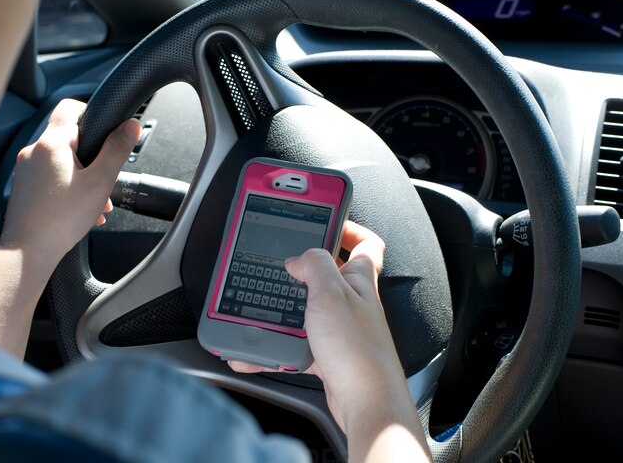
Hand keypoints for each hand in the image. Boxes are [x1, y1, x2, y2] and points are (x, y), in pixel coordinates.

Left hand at [0, 99, 140, 262]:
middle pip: (69, 140)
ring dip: (82, 177)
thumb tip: (131, 126)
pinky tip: (79, 210)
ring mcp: (25, 170)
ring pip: (61, 162)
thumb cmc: (60, 219)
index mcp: (51, 143)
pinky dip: (67, 188)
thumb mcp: (100, 182)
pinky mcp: (23, 188)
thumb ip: (117, 151)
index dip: (91, 113)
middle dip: (92, 158)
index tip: (105, 131)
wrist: (28, 251)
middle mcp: (33, 152)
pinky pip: (50, 178)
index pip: (70, 107)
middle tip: (104, 179)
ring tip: (94, 202)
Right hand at [229, 221, 407, 431]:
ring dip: (283, 309)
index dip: (347, 228)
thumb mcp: (330, 293)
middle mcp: (351, 302)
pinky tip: (256, 351)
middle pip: (327, 275)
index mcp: (358, 279)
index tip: (324, 220)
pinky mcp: (327, 354)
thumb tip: (299, 257)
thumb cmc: (358, 351)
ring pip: (307, 310)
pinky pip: (297, 343)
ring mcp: (339, 328)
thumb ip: (314, 265)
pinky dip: (276, 346)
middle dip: (301, 270)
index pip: (364, 243)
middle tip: (279, 263)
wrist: (366, 403)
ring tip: (260, 307)